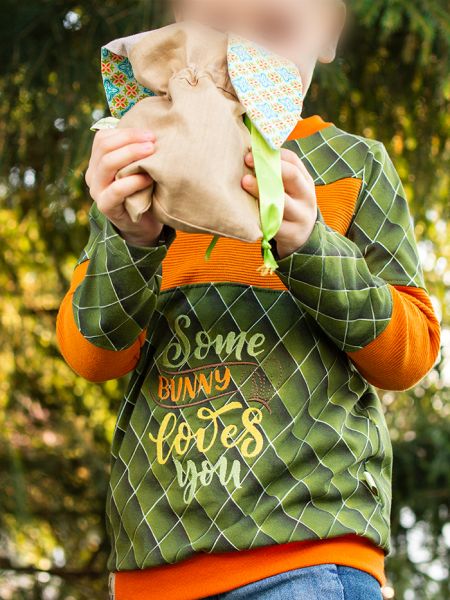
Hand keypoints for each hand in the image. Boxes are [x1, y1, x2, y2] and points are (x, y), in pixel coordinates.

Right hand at [85, 128, 163, 246]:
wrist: (143, 225)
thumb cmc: (143, 191)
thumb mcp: (138, 167)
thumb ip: (136, 151)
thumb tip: (151, 128)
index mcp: (98, 161)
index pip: (103, 137)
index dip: (126, 132)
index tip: (150, 133)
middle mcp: (93, 174)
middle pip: (105, 147)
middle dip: (130, 140)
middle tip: (153, 141)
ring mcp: (96, 191)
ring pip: (107, 164)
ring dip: (131, 154)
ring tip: (152, 152)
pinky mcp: (105, 206)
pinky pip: (116, 190)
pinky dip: (134, 181)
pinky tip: (149, 178)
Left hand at [242, 149, 316, 259]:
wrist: (303, 238)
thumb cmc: (289, 207)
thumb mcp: (290, 190)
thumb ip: (277, 174)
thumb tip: (250, 153)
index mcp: (306, 181)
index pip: (293, 161)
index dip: (273, 154)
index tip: (252, 151)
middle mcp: (307, 196)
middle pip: (292, 176)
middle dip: (268, 167)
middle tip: (247, 161)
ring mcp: (301, 216)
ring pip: (282, 200)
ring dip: (261, 190)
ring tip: (245, 182)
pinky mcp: (291, 234)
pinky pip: (274, 222)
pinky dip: (260, 215)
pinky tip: (246, 209)